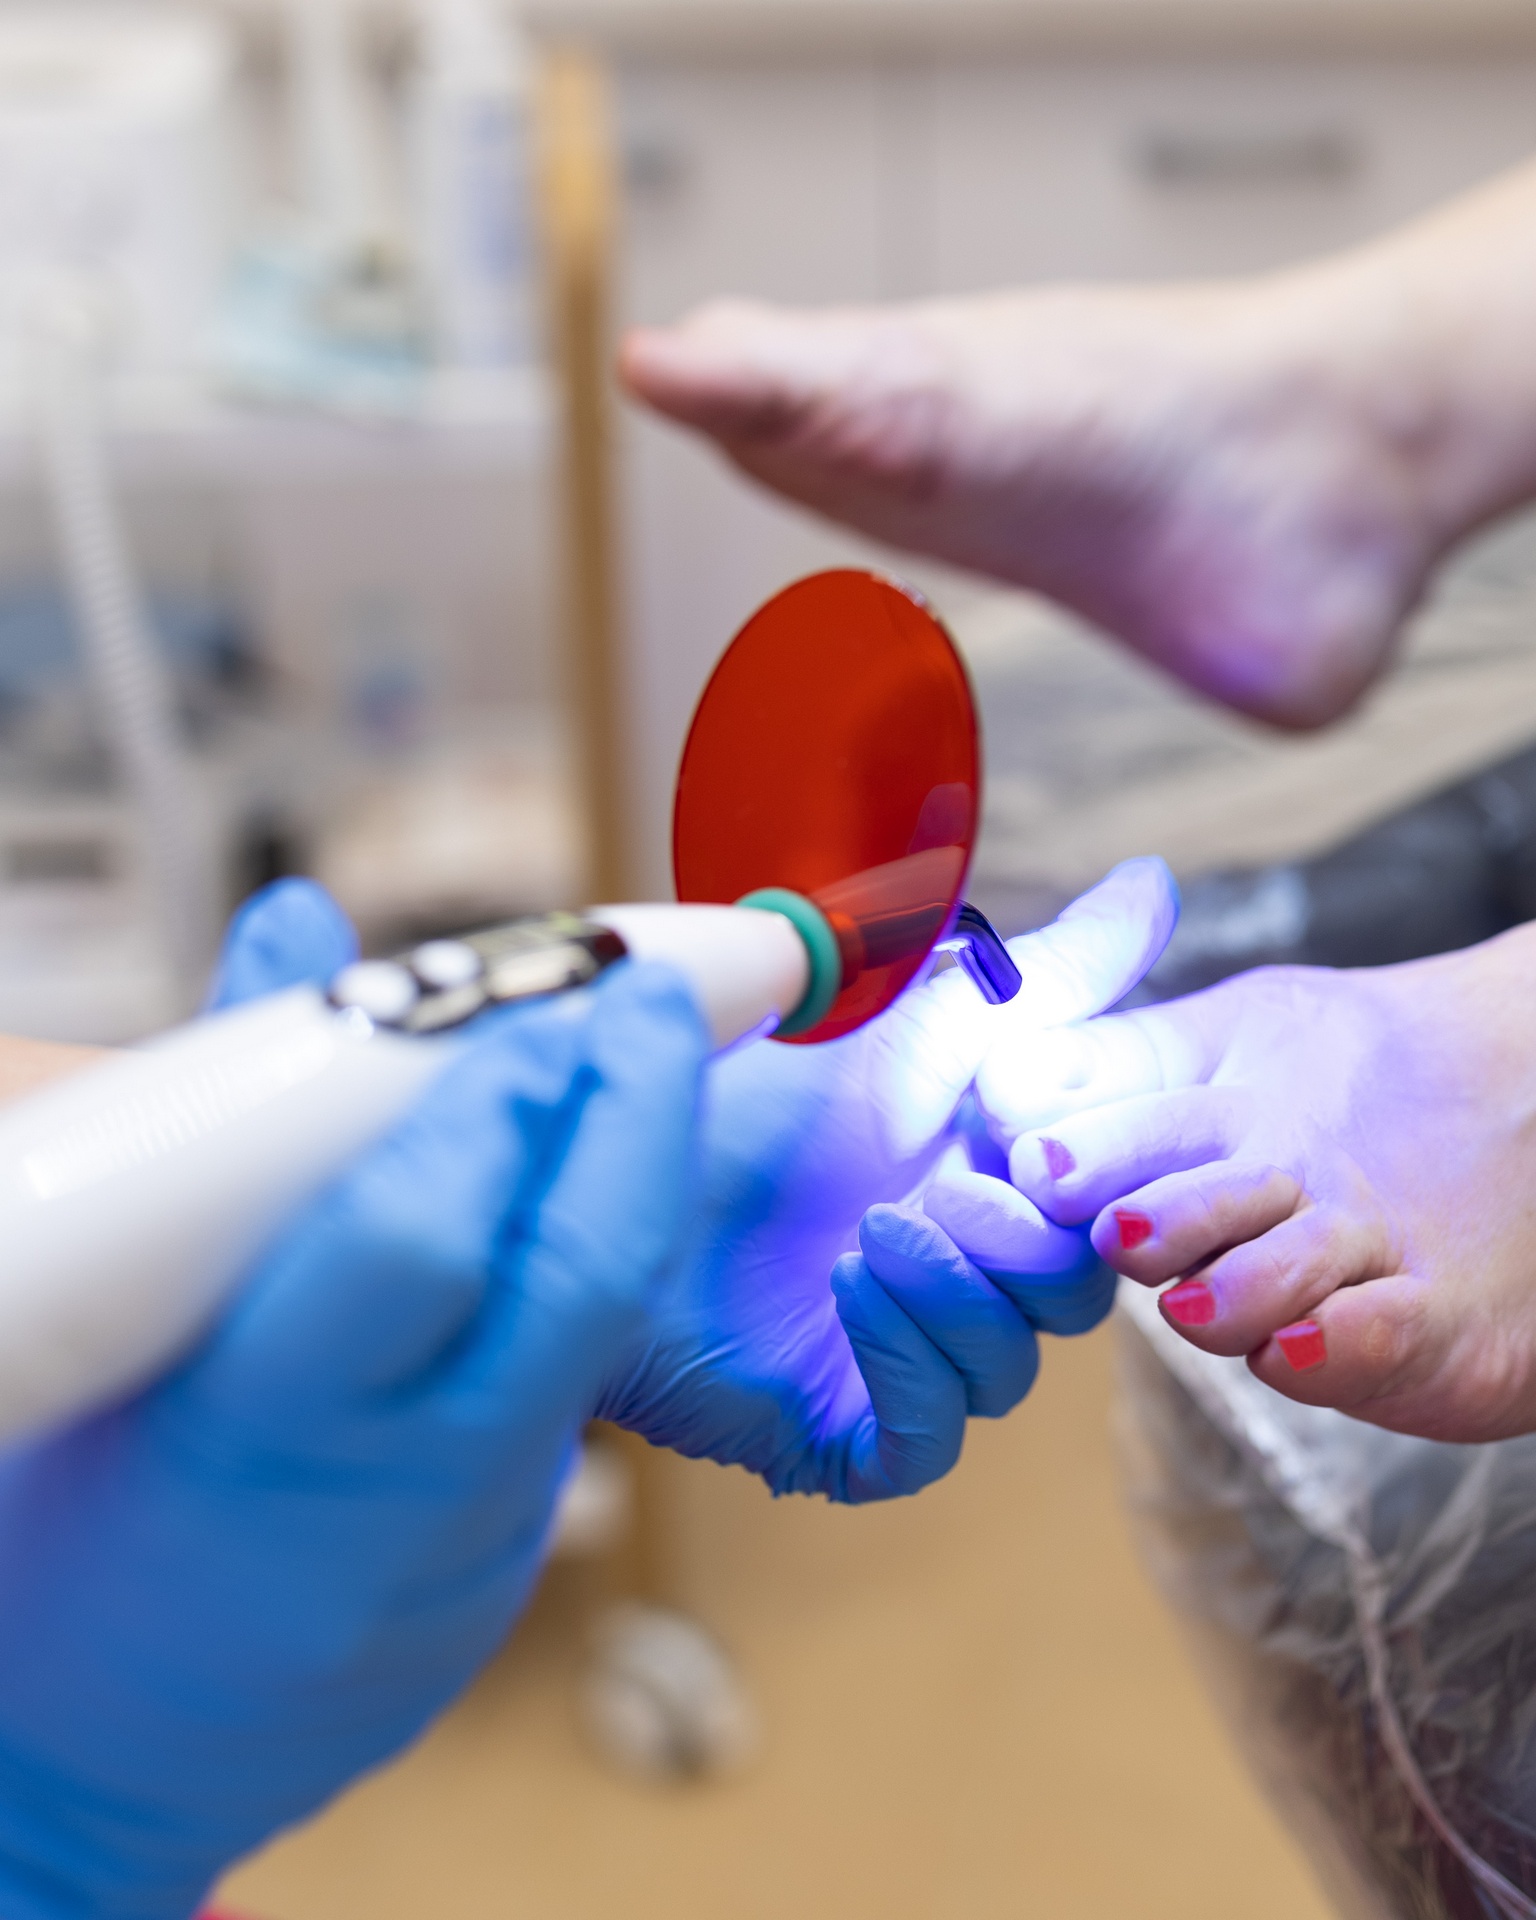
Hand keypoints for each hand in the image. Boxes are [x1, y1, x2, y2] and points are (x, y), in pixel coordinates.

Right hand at [0, 921, 705, 1919]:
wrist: (96, 1772)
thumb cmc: (61, 1543)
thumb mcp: (113, 1336)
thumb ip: (212, 1130)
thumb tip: (302, 929)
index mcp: (251, 1438)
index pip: (415, 1249)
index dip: (489, 1114)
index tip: (534, 1009)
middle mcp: (391, 1502)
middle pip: (574, 1282)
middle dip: (637, 1117)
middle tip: (647, 1006)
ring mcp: (471, 1551)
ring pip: (601, 1336)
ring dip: (636, 1178)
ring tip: (639, 1063)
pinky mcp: (509, 1568)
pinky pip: (578, 1392)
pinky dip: (592, 1263)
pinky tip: (588, 1181)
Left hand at [598, 860, 1176, 1498]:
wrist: (606, 1159)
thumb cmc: (745, 1087)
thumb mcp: (909, 1010)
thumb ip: (1045, 965)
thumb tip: (1154, 881)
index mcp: (992, 1180)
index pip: (1108, 1201)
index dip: (1090, 1167)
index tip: (1021, 1115)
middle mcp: (961, 1275)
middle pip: (1078, 1292)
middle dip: (1027, 1236)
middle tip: (951, 1182)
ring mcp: (905, 1358)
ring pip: (1014, 1367)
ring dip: (961, 1287)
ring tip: (875, 1227)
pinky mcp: (846, 1430)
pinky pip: (933, 1433)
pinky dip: (911, 1351)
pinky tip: (851, 1280)